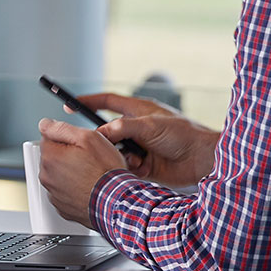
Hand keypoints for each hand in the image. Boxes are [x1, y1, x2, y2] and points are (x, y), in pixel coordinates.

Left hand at [35, 119, 128, 227]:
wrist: (116, 201)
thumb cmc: (106, 171)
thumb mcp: (88, 138)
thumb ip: (62, 128)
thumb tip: (45, 124)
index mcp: (50, 157)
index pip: (48, 138)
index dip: (67, 138)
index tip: (81, 145)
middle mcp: (46, 176)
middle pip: (53, 157)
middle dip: (67, 155)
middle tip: (89, 160)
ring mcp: (53, 193)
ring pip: (58, 175)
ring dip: (70, 172)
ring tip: (90, 175)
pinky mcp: (61, 206)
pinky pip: (64, 192)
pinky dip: (73, 189)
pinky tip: (88, 187)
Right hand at [78, 94, 217, 189]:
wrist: (202, 160)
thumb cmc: (184, 135)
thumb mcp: (151, 125)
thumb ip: (123, 127)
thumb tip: (101, 132)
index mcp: (138, 111)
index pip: (107, 102)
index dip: (88, 102)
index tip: (69, 104)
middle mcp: (137, 128)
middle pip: (107, 131)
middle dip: (102, 140)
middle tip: (98, 146)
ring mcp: (139, 147)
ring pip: (114, 152)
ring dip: (119, 156)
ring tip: (133, 159)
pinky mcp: (143, 165)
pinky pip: (124, 167)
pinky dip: (129, 168)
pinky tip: (142, 168)